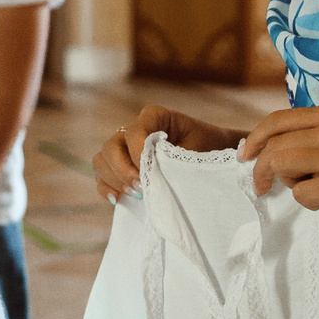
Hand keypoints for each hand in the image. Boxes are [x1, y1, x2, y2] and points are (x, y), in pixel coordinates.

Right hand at [93, 106, 242, 199]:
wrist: (216, 162)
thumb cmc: (209, 152)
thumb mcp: (196, 152)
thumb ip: (173, 160)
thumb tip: (152, 176)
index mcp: (154, 117)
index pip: (134, 131)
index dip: (136, 151)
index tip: (149, 173)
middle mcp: (134, 130)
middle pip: (111, 146)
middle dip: (122, 170)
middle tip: (141, 187)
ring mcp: (125, 148)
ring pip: (102, 159)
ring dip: (115, 179)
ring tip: (137, 195)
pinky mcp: (122, 168)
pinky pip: (102, 175)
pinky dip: (106, 187)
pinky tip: (119, 200)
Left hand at [238, 107, 318, 231]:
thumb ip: (309, 136)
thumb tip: (261, 148)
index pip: (277, 120)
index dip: (255, 139)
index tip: (246, 156)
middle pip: (275, 147)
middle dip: (261, 169)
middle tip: (261, 186)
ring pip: (282, 167)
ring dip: (287, 184)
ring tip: (309, 188)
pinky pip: (302, 195)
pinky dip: (308, 202)